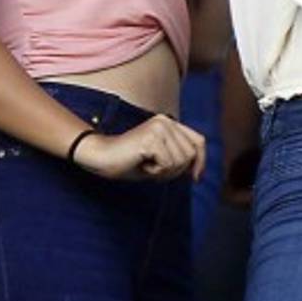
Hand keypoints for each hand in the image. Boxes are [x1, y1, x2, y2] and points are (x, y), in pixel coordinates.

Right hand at [73, 114, 206, 181]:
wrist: (101, 157)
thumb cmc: (129, 161)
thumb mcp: (159, 159)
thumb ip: (178, 158)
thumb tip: (198, 170)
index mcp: (170, 123)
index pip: (199, 141)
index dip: (201, 161)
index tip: (196, 179)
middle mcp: (167, 121)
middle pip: (190, 155)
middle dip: (176, 170)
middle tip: (154, 169)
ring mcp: (159, 127)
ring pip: (180, 161)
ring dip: (164, 171)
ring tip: (146, 164)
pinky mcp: (151, 138)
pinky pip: (166, 164)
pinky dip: (155, 171)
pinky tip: (141, 164)